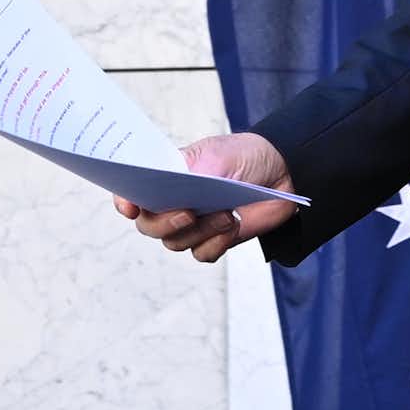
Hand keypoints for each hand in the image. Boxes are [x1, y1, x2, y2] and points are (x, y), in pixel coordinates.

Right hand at [117, 133, 296, 263]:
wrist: (283, 172)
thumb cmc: (244, 157)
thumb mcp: (216, 155)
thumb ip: (190, 173)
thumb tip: (172, 189)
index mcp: (165, 177)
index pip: (132, 193)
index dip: (125, 202)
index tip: (131, 207)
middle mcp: (173, 203)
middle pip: (149, 226)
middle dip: (165, 223)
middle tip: (189, 214)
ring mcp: (193, 224)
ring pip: (175, 242)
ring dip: (200, 231)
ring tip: (226, 214)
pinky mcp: (214, 239)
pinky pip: (202, 253)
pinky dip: (216, 243)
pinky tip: (233, 226)